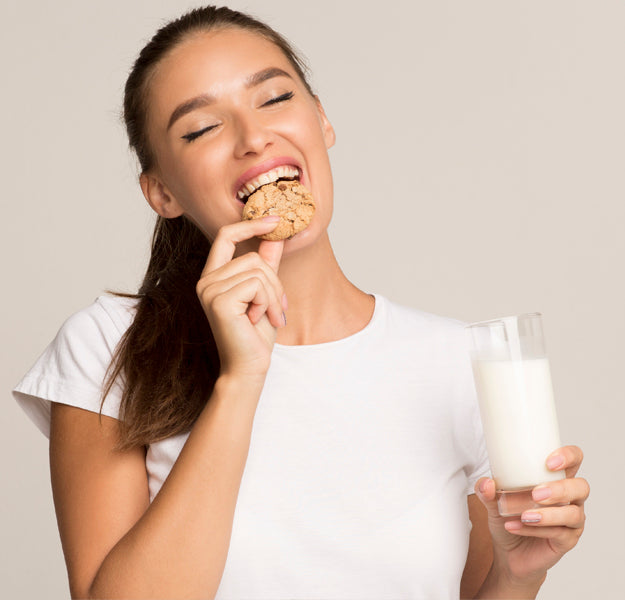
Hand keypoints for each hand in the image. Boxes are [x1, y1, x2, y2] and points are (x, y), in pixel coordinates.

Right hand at [196, 217, 285, 380]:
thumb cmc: (255, 333)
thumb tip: (276, 236)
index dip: (250, 225)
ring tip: (269, 316)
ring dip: (273, 296)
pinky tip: (257, 320)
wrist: (249, 367)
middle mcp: (206, 280)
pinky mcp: (219, 300)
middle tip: (278, 308)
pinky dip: (267, 302)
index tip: (276, 220)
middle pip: (252, 257)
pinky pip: (257, 284)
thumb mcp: (266, 293)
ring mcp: (209, 290)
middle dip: (274, 283)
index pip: (226, 235)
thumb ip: (267, 264)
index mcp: (213, 276)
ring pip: (257, 270)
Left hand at [475, 445, 588, 588]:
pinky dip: (536, 529)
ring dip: (548, 514)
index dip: (568, 456)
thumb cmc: (508, 517)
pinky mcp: (567, 540)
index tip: (549, 461)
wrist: (509, 552)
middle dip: (559, 489)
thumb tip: (487, 483)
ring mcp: (571, 520)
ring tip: (525, 515)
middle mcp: (569, 497)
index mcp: (555, 478)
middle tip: (536, 493)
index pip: (574, 459)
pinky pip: (559, 534)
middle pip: (581, 487)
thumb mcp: (493, 501)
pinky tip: (515, 526)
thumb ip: (487, 491)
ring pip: (573, 513)